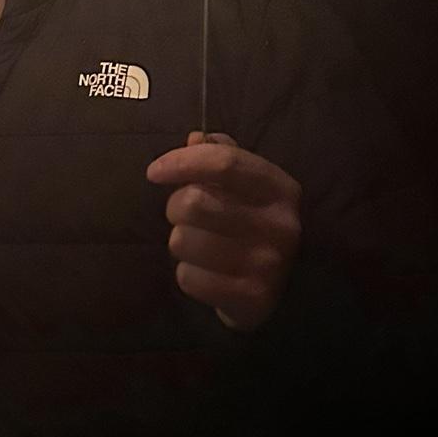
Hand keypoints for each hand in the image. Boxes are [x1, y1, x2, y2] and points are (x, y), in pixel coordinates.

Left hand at [145, 132, 301, 331]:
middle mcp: (280, 225)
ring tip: (199, 246)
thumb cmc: (253, 227)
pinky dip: (188, 275)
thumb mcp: (248, 187)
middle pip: (194, 202)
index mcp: (281, 189)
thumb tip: (196, 139)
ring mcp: (268, 264)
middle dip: (175, 207)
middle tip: (184, 216)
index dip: (182, 162)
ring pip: (183, 241)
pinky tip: (207, 274)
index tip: (154, 172)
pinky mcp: (251, 298)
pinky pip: (188, 278)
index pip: (225, 162)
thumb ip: (223, 157)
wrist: (283, 292)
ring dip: (181, 243)